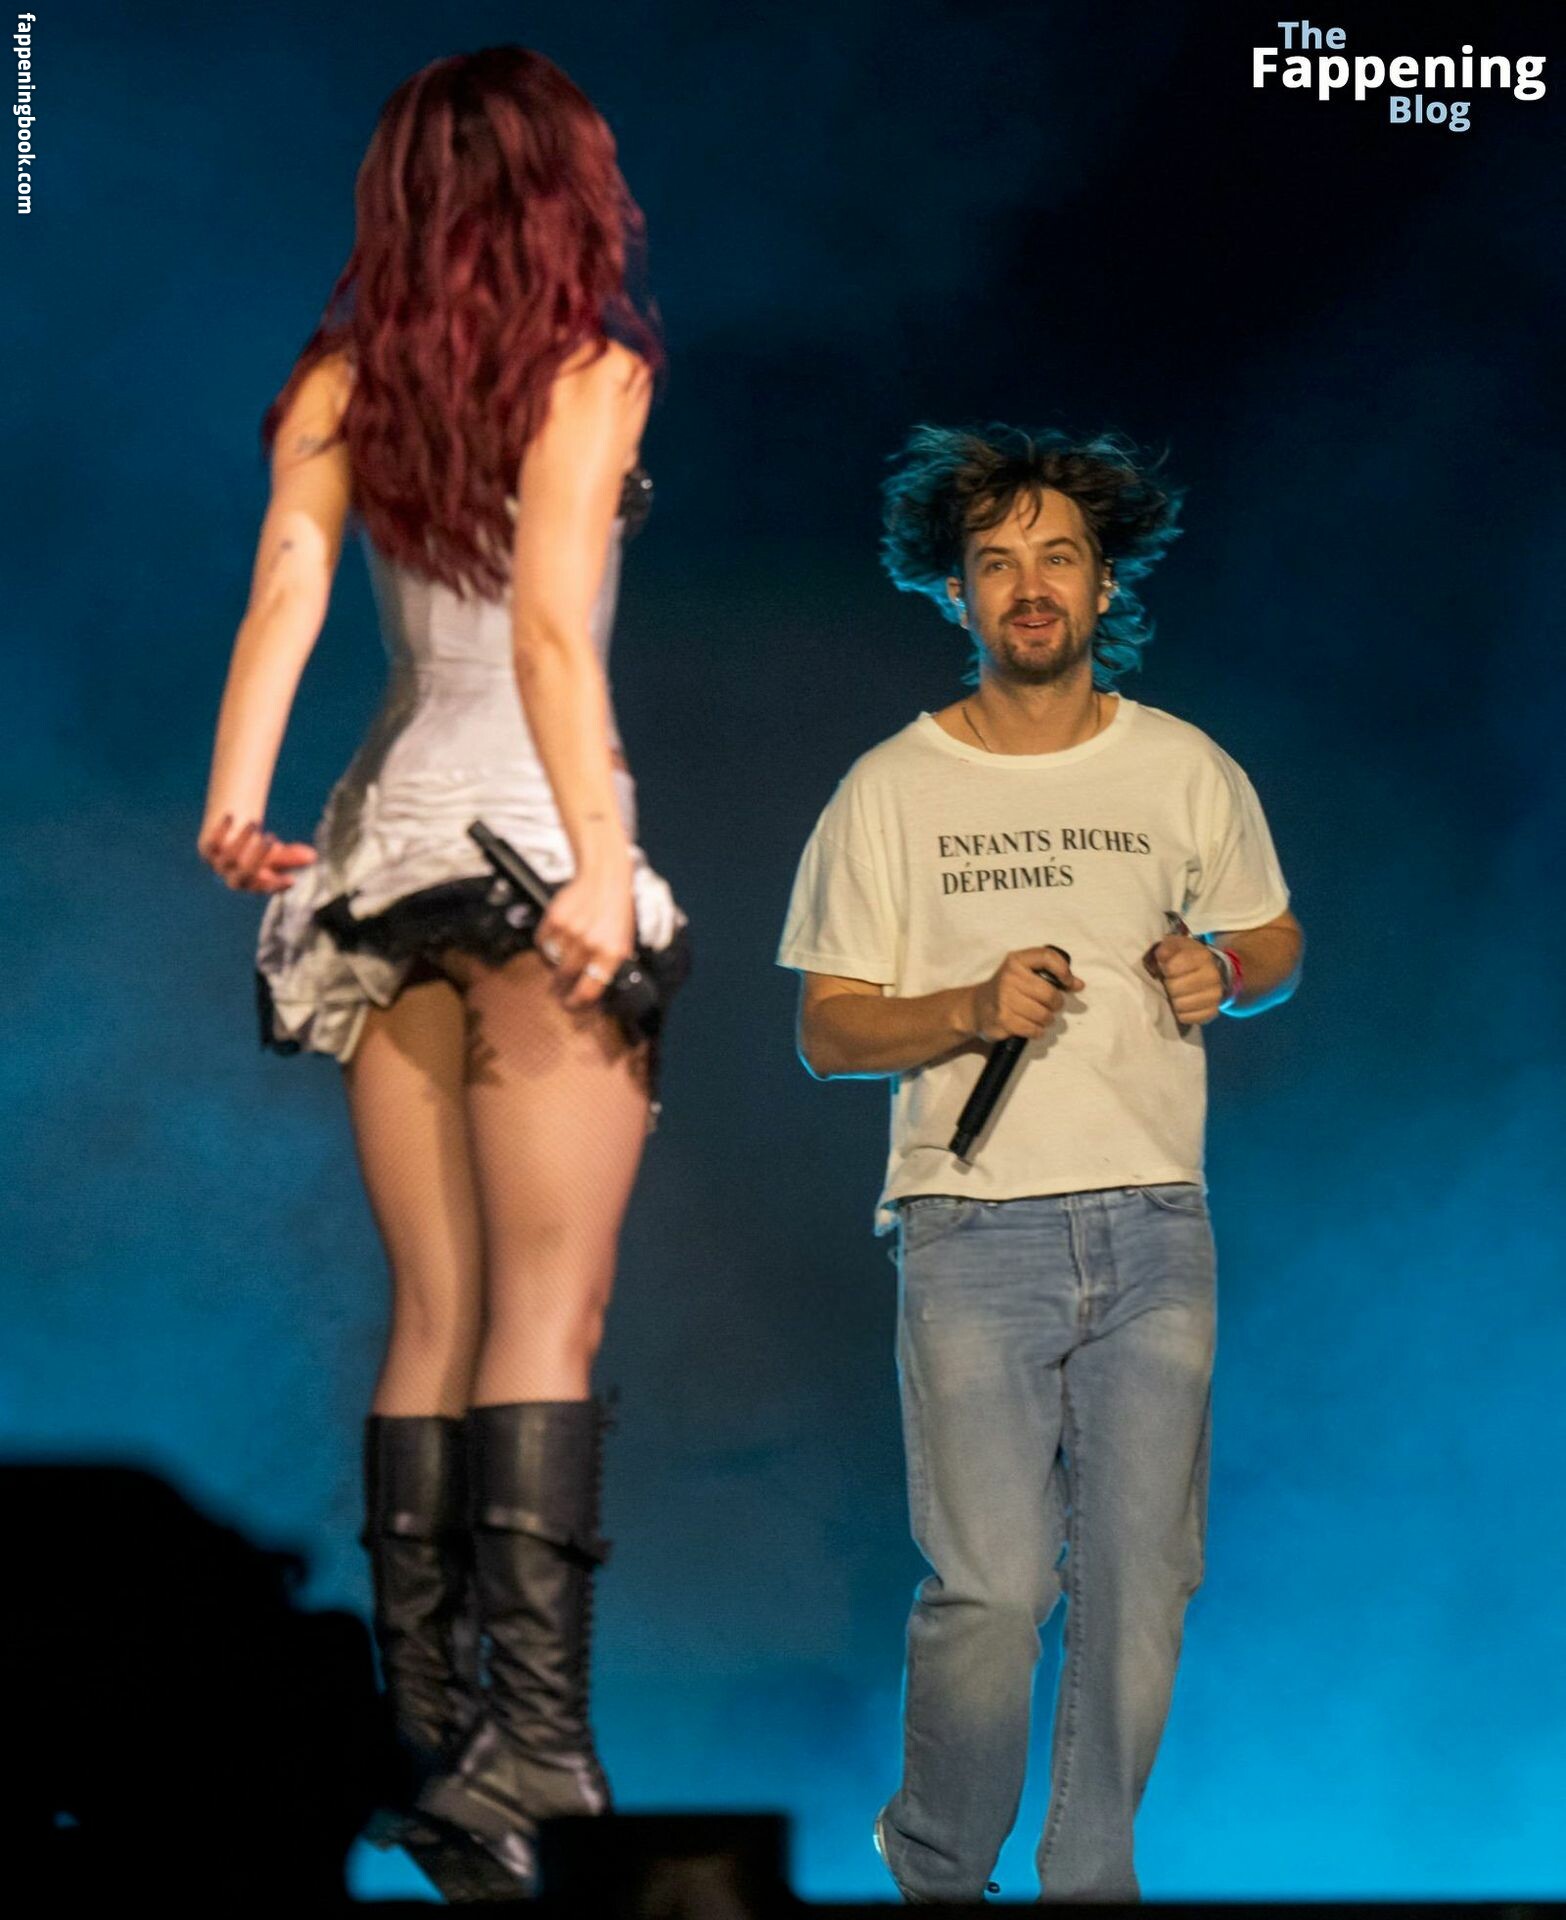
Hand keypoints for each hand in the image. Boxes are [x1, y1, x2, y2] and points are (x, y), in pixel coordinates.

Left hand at [198, 813, 316, 892]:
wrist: (228, 843)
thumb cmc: (258, 851)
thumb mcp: (277, 853)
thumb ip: (292, 856)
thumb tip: (313, 856)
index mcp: (253, 884)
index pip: (265, 888)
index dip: (277, 885)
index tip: (293, 880)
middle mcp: (235, 879)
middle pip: (246, 873)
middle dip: (259, 857)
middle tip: (271, 838)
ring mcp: (220, 866)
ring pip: (230, 858)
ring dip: (243, 839)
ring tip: (255, 822)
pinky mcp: (207, 851)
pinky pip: (211, 844)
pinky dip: (219, 830)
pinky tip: (231, 816)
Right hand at [534, 864, 634, 1009]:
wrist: (604, 878)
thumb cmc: (615, 913)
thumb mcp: (622, 943)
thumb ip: (608, 969)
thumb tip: (591, 996)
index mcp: (611, 953)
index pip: (588, 991)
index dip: (575, 1004)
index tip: (569, 1006)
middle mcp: (590, 944)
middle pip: (565, 979)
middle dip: (560, 987)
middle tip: (558, 989)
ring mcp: (570, 931)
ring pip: (551, 963)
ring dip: (553, 966)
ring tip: (561, 958)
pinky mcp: (553, 919)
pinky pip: (541, 944)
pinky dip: (545, 947)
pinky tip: (555, 940)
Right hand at [968, 945, 1083, 1042]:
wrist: (976, 1007)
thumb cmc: (1008, 989)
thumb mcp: (1025, 974)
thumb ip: (1052, 975)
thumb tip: (1079, 984)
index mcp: (1016, 961)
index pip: (1047, 957)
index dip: (1064, 971)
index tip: (1069, 983)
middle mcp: (1009, 977)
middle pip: (1050, 993)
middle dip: (1056, 1004)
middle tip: (1050, 1006)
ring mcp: (1004, 999)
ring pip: (1044, 1015)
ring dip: (1047, 1020)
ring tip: (1038, 1017)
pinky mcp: (1003, 1019)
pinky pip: (1034, 1029)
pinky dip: (1037, 1031)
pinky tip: (1031, 1027)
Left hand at [1147, 934, 1224, 1025]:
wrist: (1215, 970)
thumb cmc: (1189, 957)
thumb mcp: (1179, 945)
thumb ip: (1168, 947)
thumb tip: (1160, 955)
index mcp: (1202, 957)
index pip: (1173, 967)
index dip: (1165, 968)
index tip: (1166, 968)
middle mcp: (1212, 977)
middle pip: (1175, 988)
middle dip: (1168, 985)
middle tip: (1170, 982)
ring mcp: (1214, 996)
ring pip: (1181, 1006)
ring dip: (1173, 1000)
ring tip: (1175, 993)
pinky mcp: (1213, 1012)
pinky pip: (1188, 1018)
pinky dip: (1181, 1013)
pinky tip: (1182, 1003)